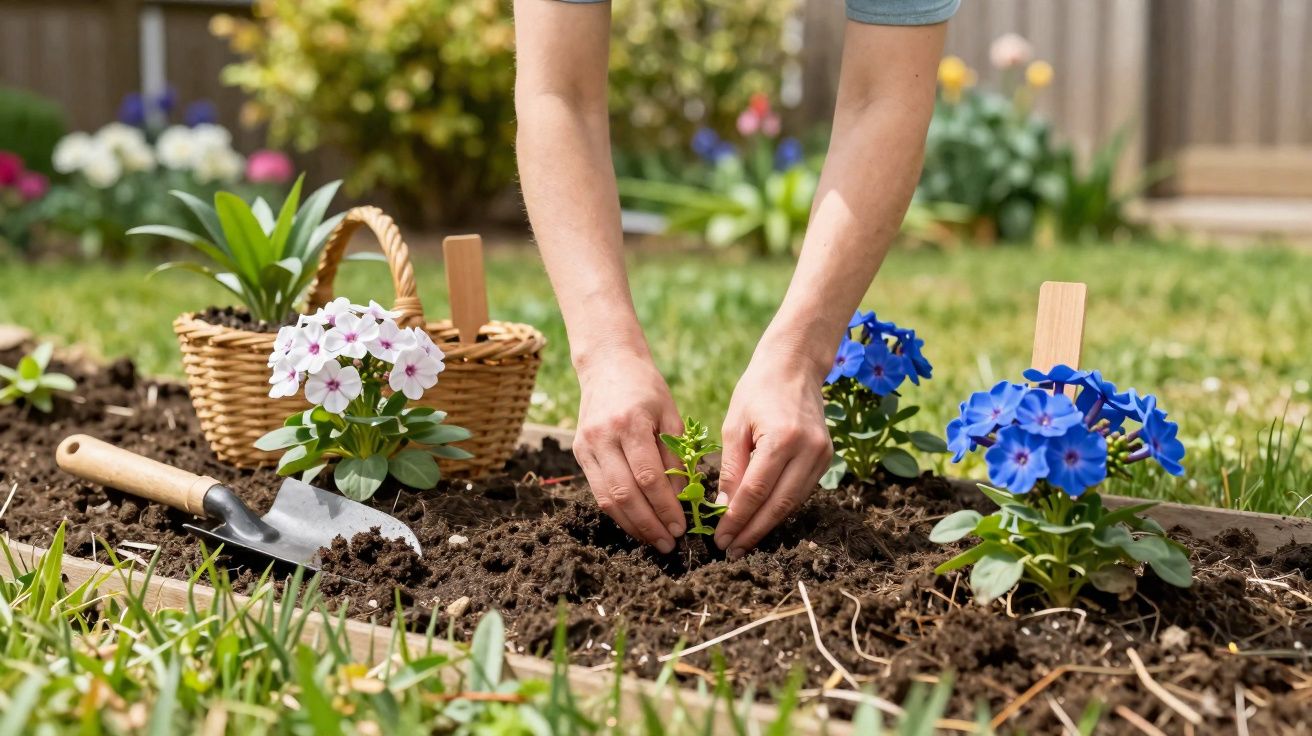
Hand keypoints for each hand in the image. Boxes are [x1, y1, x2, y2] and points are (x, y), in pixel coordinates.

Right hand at [572, 352, 686, 552]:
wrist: (608, 364)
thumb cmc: (647, 389)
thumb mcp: (670, 415)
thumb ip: (676, 455)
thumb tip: (682, 498)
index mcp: (630, 423)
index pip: (649, 477)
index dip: (665, 507)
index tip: (681, 527)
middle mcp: (604, 436)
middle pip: (626, 493)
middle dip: (649, 524)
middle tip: (669, 543)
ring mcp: (587, 446)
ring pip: (607, 498)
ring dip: (632, 525)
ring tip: (653, 541)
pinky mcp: (579, 453)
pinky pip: (597, 492)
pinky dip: (617, 512)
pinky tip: (635, 523)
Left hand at [715, 354, 832, 559]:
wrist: (794, 365)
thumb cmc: (757, 391)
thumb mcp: (734, 426)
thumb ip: (731, 468)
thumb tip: (723, 509)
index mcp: (782, 438)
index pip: (756, 491)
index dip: (738, 519)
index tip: (720, 538)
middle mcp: (808, 450)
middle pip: (779, 504)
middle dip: (753, 531)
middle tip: (730, 549)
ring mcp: (822, 455)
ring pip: (793, 503)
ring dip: (767, 525)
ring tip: (743, 541)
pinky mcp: (827, 458)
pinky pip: (801, 491)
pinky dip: (781, 508)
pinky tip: (762, 519)